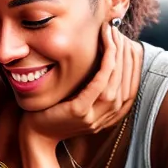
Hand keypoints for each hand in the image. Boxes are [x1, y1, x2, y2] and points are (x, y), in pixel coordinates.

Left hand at [19, 25, 140, 156]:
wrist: (35, 136)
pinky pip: (99, 87)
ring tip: (111, 34)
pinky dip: (105, 67)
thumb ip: (94, 88)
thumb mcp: (79, 100)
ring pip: (115, 82)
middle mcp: (107, 117)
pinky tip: (106, 51)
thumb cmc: (53, 113)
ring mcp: (95, 117)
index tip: (127, 41)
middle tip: (117, 31)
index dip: (132, 62)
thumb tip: (104, 62)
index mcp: (111, 115)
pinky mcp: (81, 113)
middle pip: (127, 82)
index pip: (132, 86)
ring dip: (116, 55)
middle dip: (125, 53)